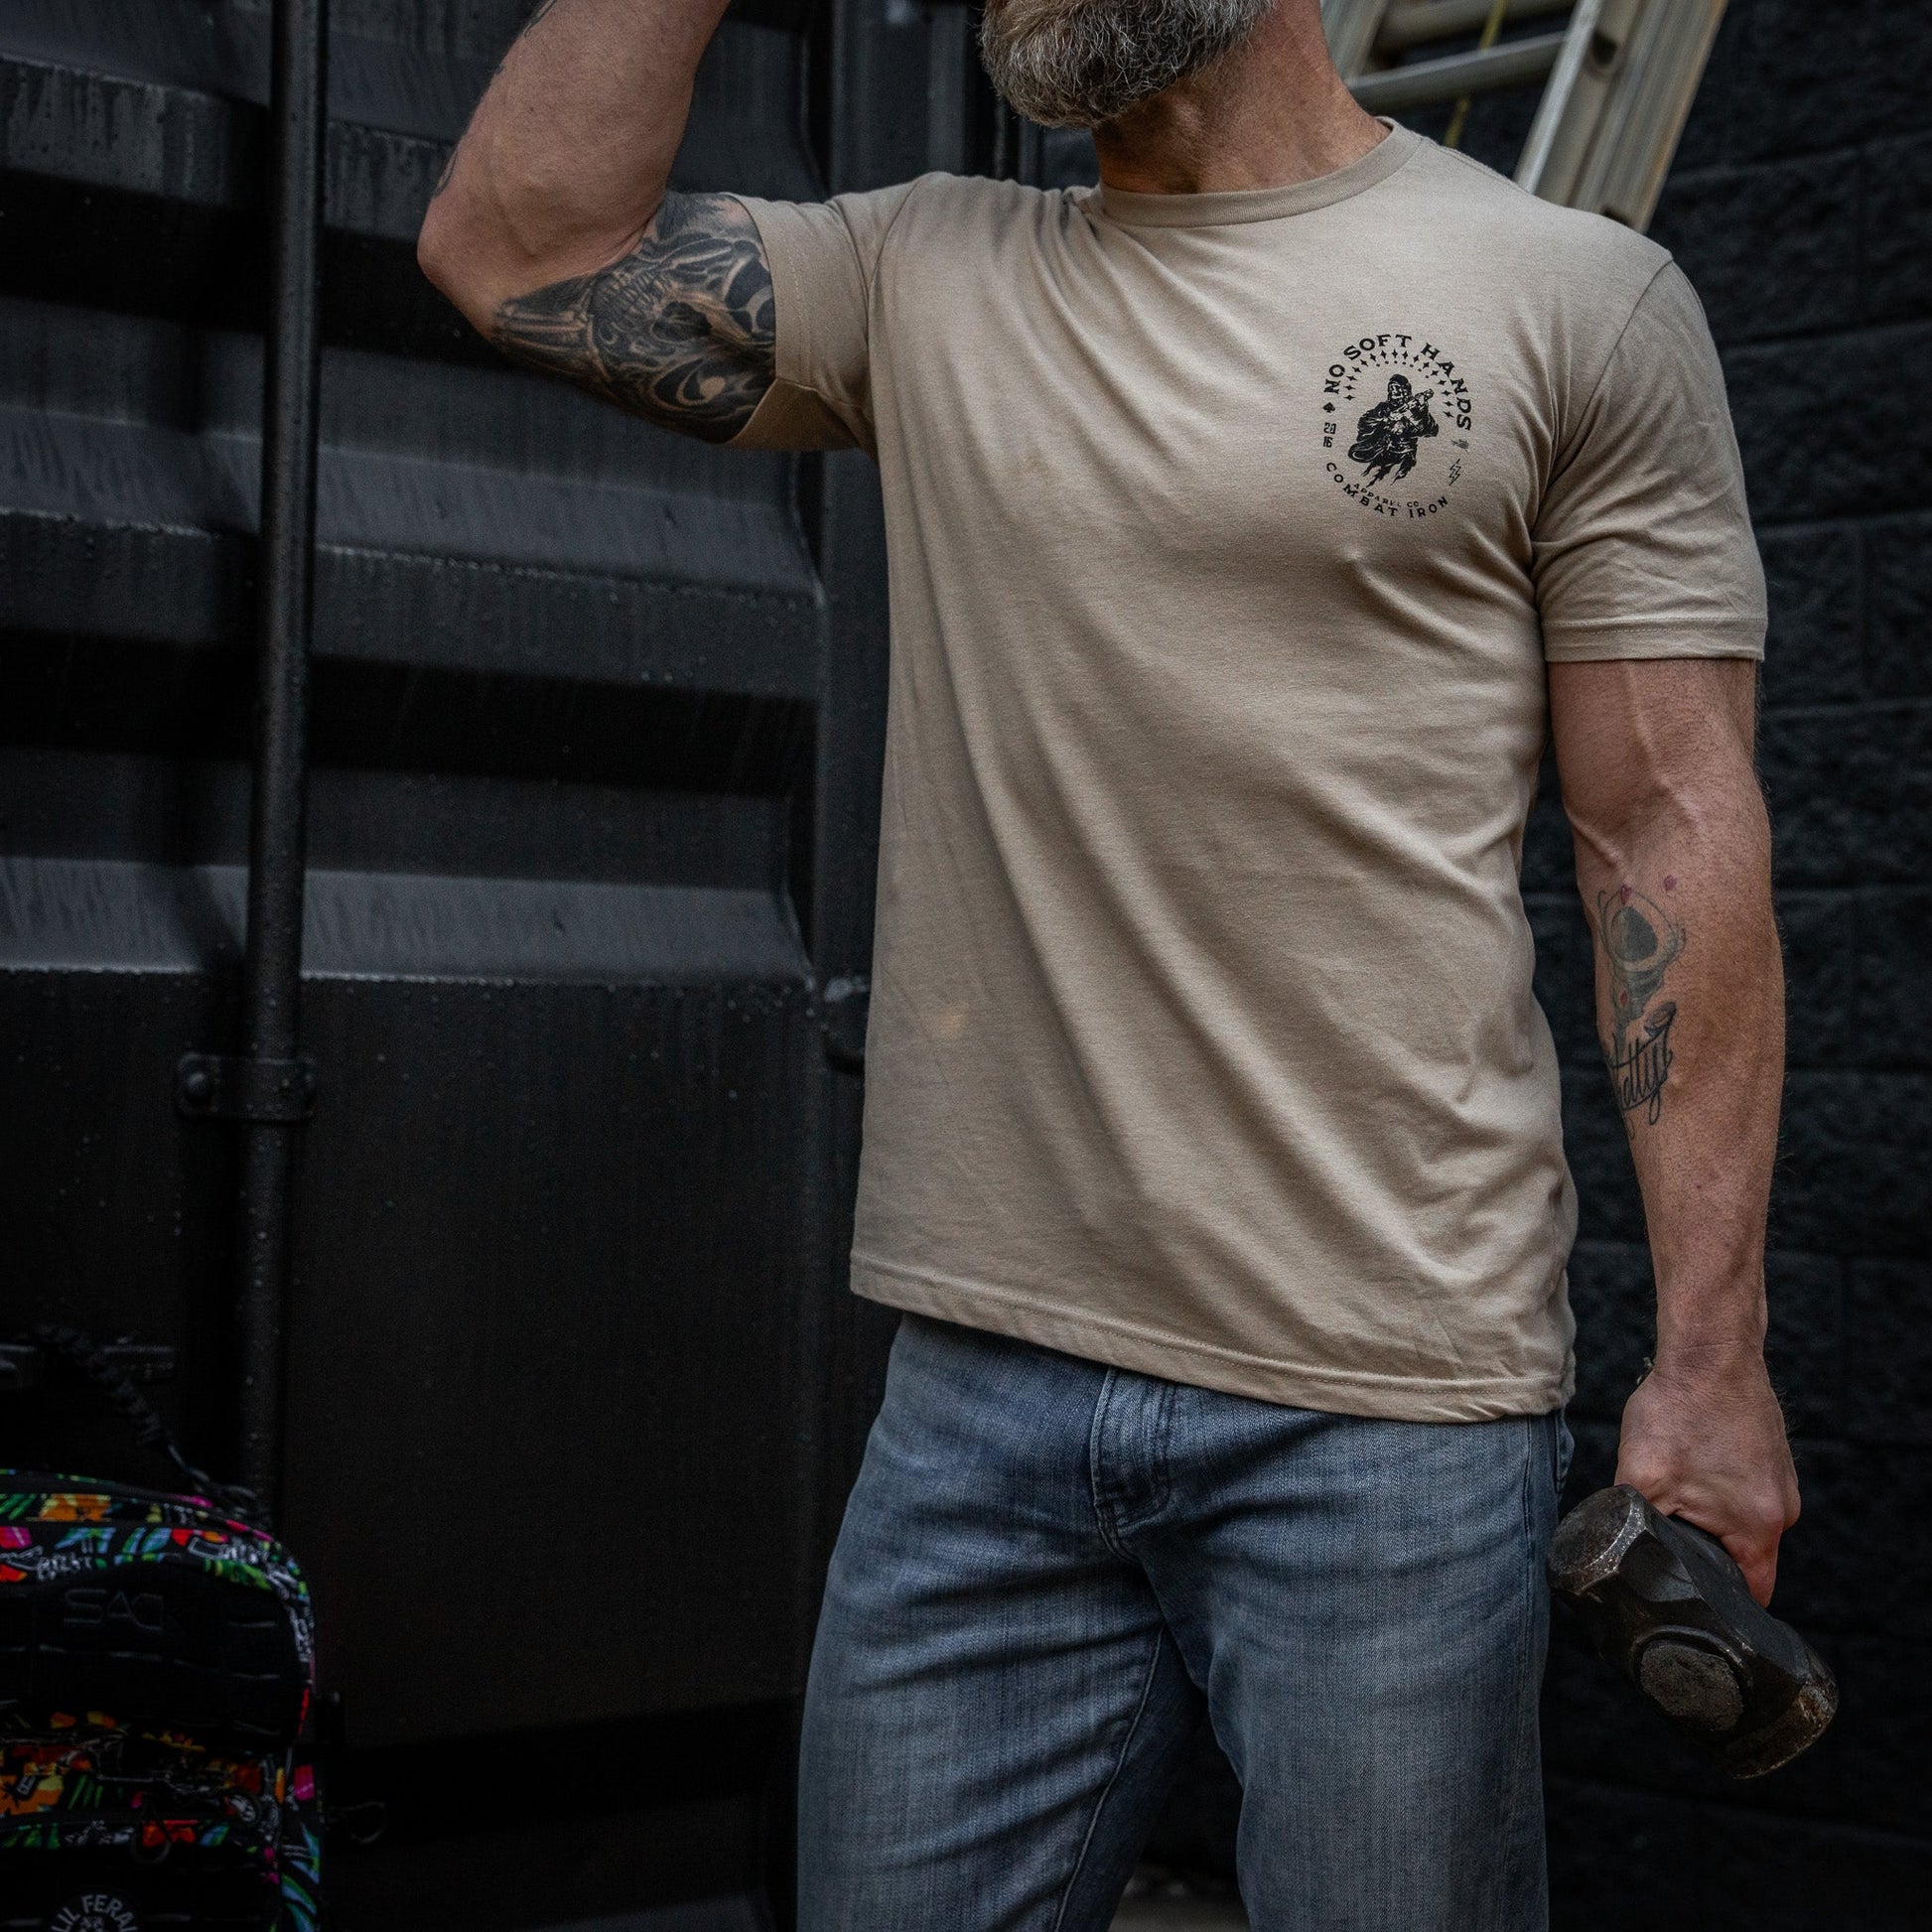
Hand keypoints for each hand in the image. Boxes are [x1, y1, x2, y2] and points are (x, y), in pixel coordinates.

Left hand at [1614, 1344, 1799, 1605]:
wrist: (1710, 1350)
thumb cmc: (1680, 1409)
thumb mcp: (1640, 1475)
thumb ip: (1633, 1525)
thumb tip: (1617, 1555)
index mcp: (1760, 1529)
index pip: (1750, 1596)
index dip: (1716, 1603)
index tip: (1686, 1597)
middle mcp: (1782, 1511)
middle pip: (1743, 1558)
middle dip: (1703, 1551)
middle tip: (1667, 1531)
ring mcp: (1780, 1482)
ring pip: (1739, 1521)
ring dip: (1707, 1514)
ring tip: (1677, 1485)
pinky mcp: (1770, 1457)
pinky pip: (1742, 1490)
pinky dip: (1715, 1485)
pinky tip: (1690, 1461)